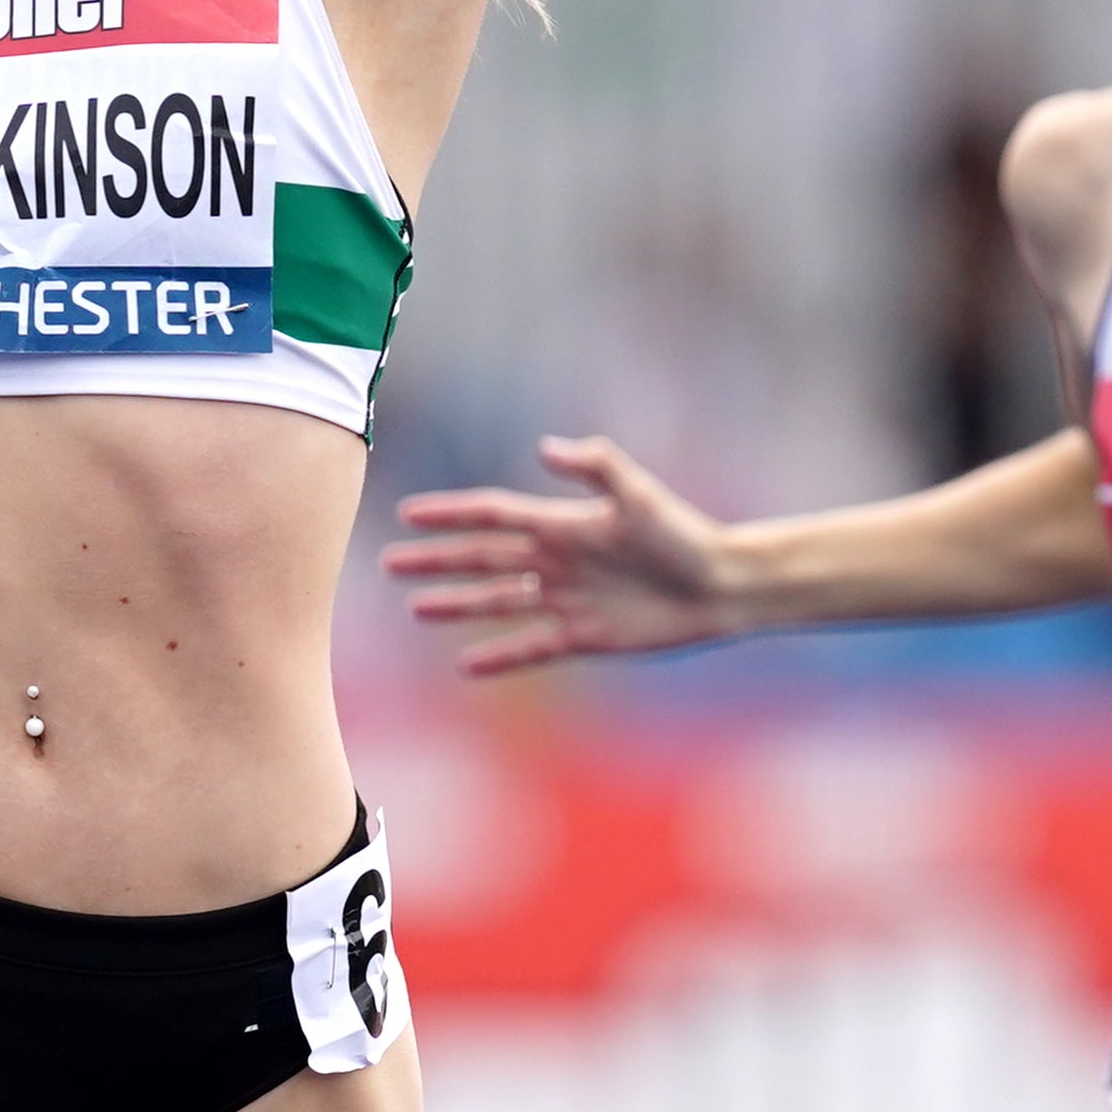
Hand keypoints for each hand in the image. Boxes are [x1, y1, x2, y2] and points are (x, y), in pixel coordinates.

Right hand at [386, 436, 738, 672]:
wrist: (721, 586)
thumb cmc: (684, 535)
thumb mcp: (640, 495)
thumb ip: (596, 467)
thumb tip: (545, 448)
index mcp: (562, 523)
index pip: (493, 515)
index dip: (450, 515)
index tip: (408, 513)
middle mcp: (556, 560)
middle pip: (483, 558)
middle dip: (437, 560)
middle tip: (390, 562)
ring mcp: (566, 599)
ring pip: (497, 601)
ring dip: (457, 604)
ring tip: (416, 608)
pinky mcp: (583, 635)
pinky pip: (530, 646)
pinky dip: (499, 655)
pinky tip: (465, 663)